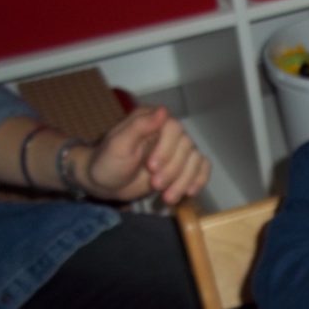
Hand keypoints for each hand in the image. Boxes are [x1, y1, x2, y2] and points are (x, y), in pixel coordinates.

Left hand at [85, 106, 209, 203]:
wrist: (106, 183)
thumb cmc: (107, 162)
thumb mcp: (118, 145)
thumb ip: (140, 126)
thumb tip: (163, 111)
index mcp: (152, 120)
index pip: (174, 128)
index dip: (167, 149)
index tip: (151, 168)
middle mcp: (169, 132)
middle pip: (187, 147)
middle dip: (173, 170)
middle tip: (155, 185)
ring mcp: (178, 149)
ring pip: (196, 160)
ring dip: (184, 181)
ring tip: (167, 198)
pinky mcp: (183, 166)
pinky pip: (202, 168)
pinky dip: (199, 180)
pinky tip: (189, 193)